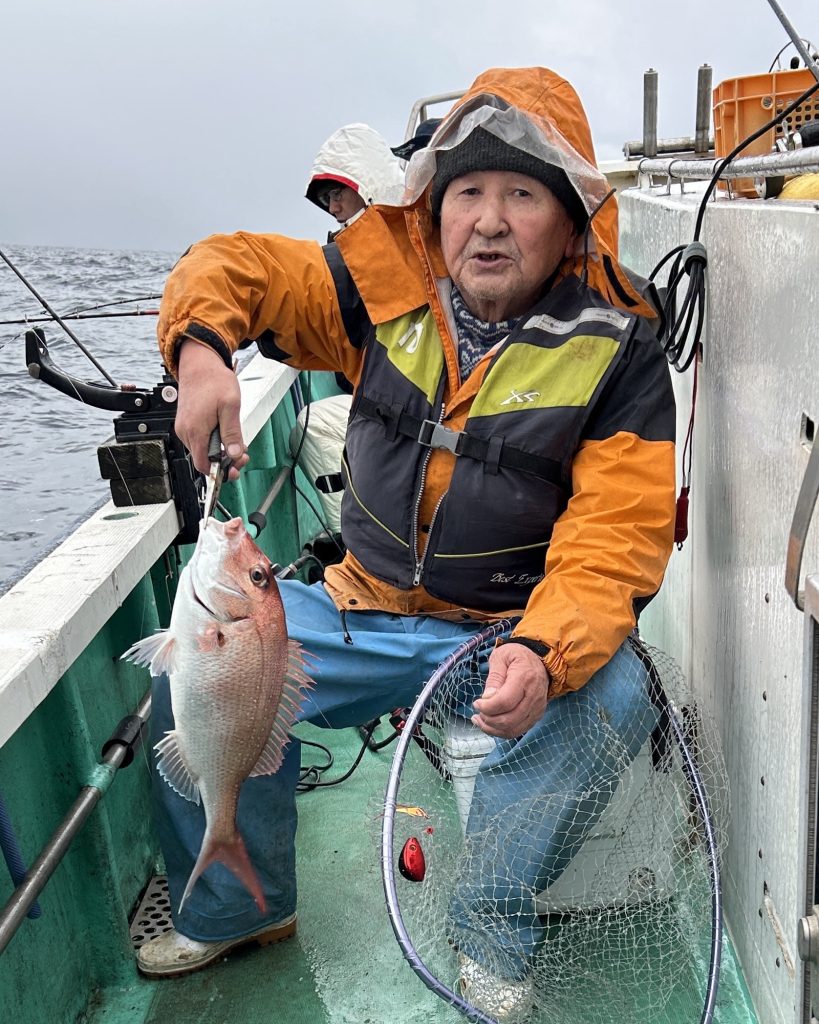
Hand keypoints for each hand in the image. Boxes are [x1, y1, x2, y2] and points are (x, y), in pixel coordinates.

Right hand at [175, 340, 248, 479]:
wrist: (199, 364)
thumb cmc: (214, 380)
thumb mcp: (230, 406)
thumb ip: (232, 433)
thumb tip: (234, 454)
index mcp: (195, 431)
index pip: (203, 465)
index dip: (220, 471)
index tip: (235, 467)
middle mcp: (185, 432)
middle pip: (203, 459)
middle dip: (224, 460)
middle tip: (243, 453)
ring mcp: (184, 427)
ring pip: (202, 450)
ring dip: (219, 450)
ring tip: (236, 440)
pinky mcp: (186, 423)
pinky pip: (200, 439)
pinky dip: (213, 441)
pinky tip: (225, 432)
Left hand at [472, 643, 549, 738]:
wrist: (538, 660)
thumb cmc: (517, 656)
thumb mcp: (501, 657)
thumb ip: (494, 677)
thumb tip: (487, 698)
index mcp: (525, 678)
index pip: (505, 702)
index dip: (487, 707)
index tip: (476, 703)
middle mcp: (534, 696)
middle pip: (509, 719)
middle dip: (488, 720)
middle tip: (478, 712)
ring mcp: (537, 708)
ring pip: (513, 729)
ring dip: (493, 729)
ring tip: (480, 720)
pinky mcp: (536, 715)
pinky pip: (518, 730)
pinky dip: (501, 732)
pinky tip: (490, 724)